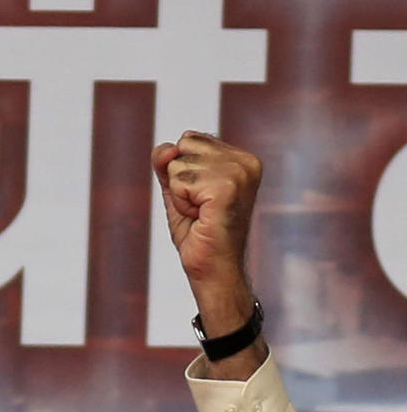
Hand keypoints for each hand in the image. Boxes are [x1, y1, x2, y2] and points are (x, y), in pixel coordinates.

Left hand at [152, 131, 267, 384]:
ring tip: (201, 216)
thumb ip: (167, 163)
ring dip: (180, 196)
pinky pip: (178, 181)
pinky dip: (180, 203)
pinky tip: (201, 218)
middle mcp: (246, 161)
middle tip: (200, 210)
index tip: (201, 200)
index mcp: (241, 158)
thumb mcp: (177, 191)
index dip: (183, 172)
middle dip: (180, 181)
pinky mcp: (227, 187)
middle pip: (183, 146)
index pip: (189, 138)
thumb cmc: (199, 236)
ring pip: (178, 164)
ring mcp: (239, 173)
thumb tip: (166, 147)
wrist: (213, 273)